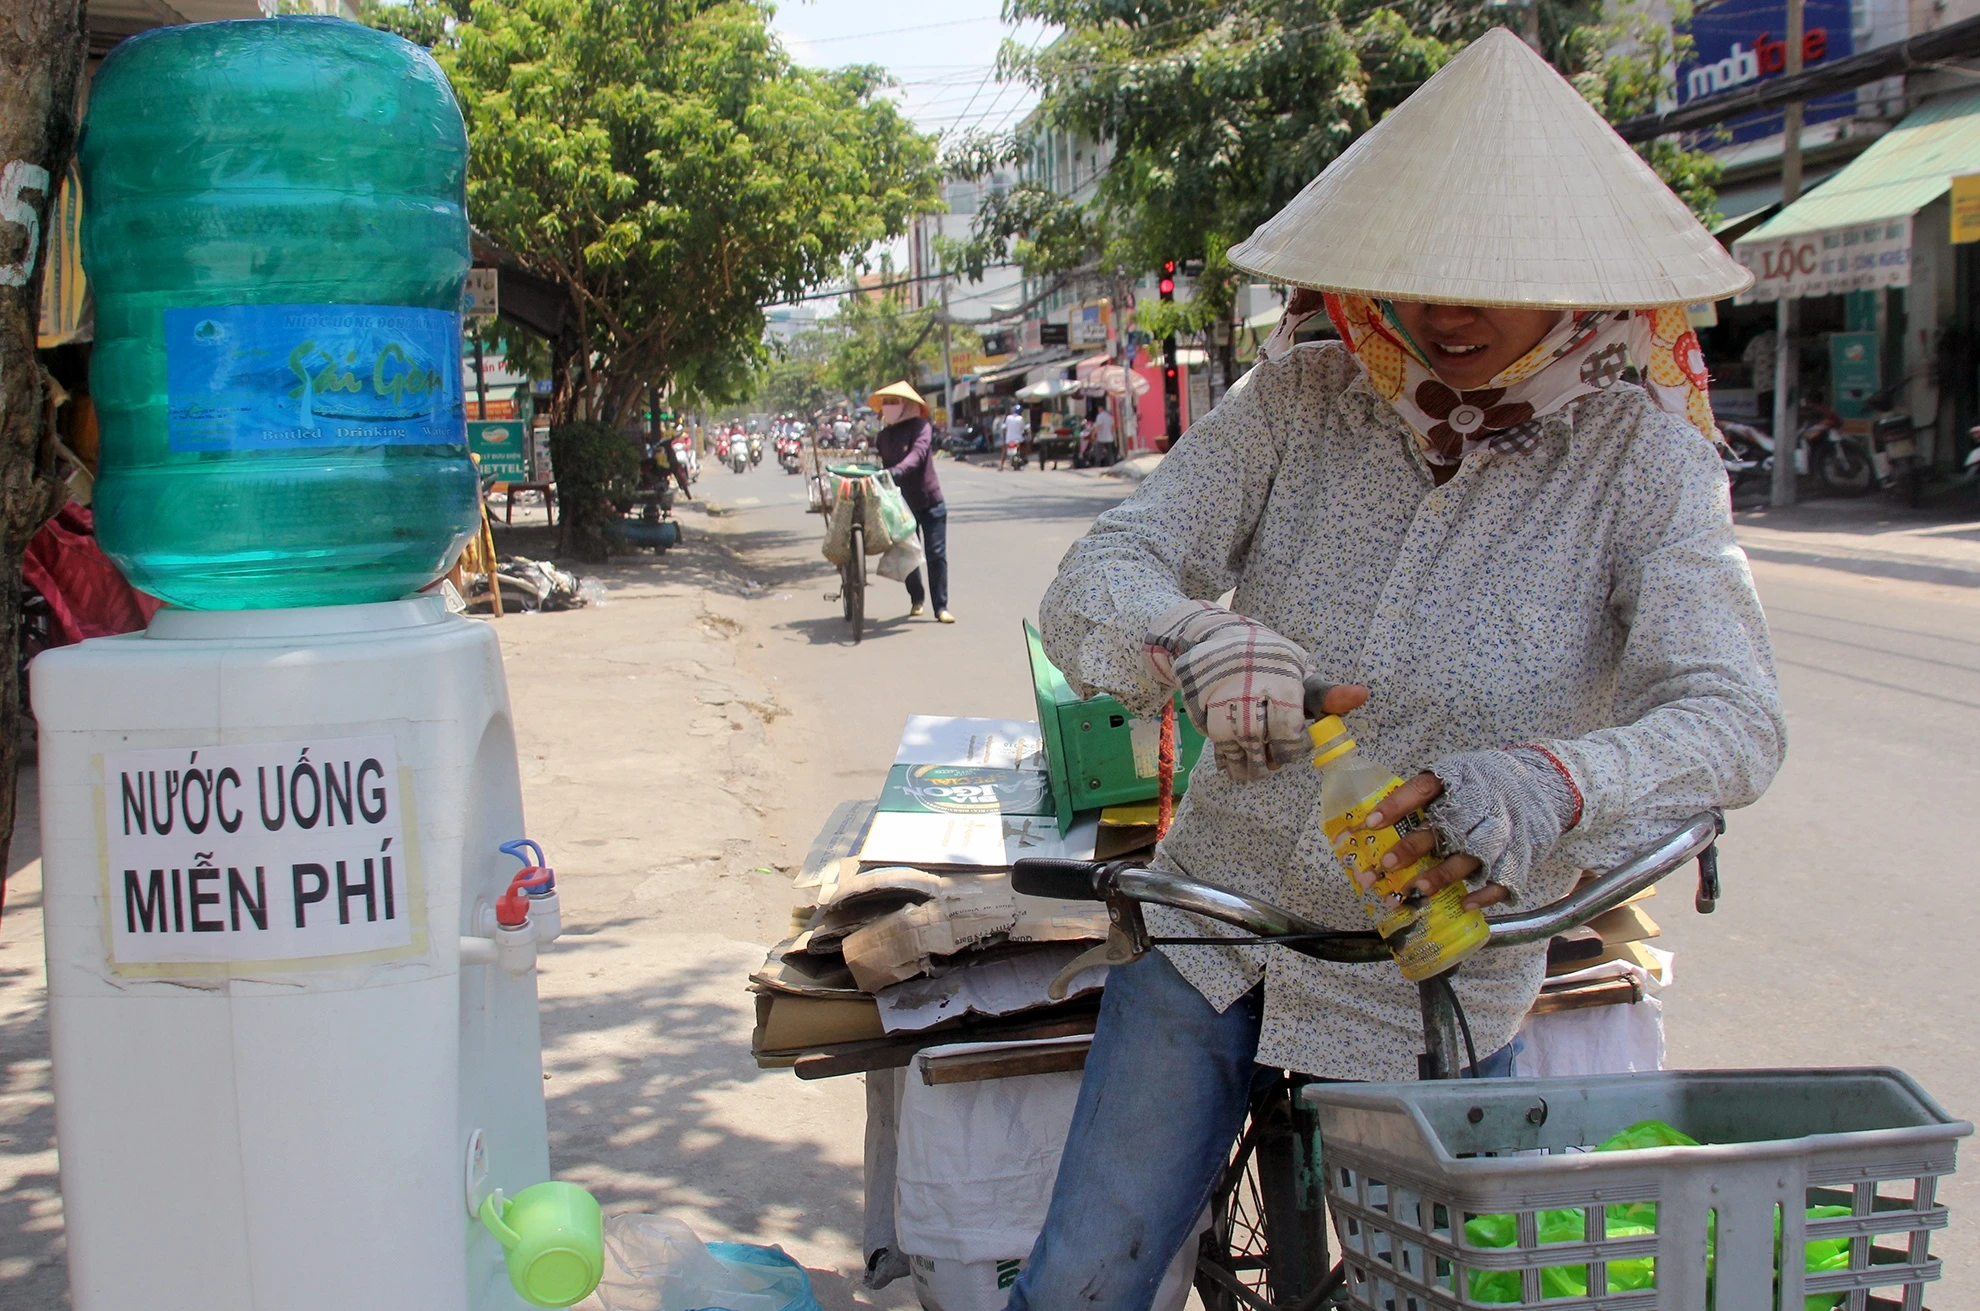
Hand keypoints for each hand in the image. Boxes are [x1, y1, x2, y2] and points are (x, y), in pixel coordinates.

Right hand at [1147, 603, 1309, 781]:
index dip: (1292, 748)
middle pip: (1256, 736)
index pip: (1287, 727)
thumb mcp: (1300, 674)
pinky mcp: (1198, 696)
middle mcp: (1249, 682)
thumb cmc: (1272, 663)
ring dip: (1241, 763)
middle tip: (1270, 767)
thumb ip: (1326, 695)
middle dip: (1264, 759)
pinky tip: (1230, 762)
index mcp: (1281, 676)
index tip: (1293, 751)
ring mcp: (1219, 689)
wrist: (1220, 637)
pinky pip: (1209, 733)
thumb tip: (1363, 695)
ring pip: (1229, 738)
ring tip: (1249, 773)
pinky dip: (1221, 753)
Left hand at [1362, 773, 1510, 909]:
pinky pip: (1503, 878)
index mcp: (1459, 779)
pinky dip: (1484, 894)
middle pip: (1444, 826)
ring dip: (1444, 874)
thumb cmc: (1483, 785)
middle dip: (1413, 847)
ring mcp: (1501, 832)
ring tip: (1418, 888)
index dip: (1397, 805)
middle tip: (1387, 864)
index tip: (1370, 823)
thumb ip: (1424, 795)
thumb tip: (1376, 824)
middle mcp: (1480, 805)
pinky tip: (1464, 904)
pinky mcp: (1518, 855)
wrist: (1538, 786)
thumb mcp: (1456, 774)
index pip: (1424, 788)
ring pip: (1471, 856)